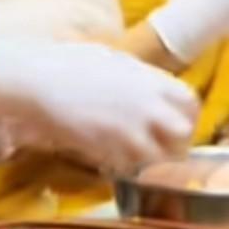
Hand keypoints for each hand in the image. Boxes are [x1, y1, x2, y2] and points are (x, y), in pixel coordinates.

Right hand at [0, 35, 198, 172]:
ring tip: (133, 154)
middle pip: (183, 135)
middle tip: (162, 146)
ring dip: (150, 159)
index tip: (177, 123)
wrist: (38, 79)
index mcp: (151, 80)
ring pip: (157, 158)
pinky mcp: (107, 150)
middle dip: (176, 143)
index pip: (191, 104)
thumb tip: (153, 89)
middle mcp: (146, 106)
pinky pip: (128, 167)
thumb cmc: (70, 63)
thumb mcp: (115, 62)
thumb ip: (141, 79)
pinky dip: (124, 166)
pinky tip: (111, 156)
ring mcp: (128, 130)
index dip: (187, 117)